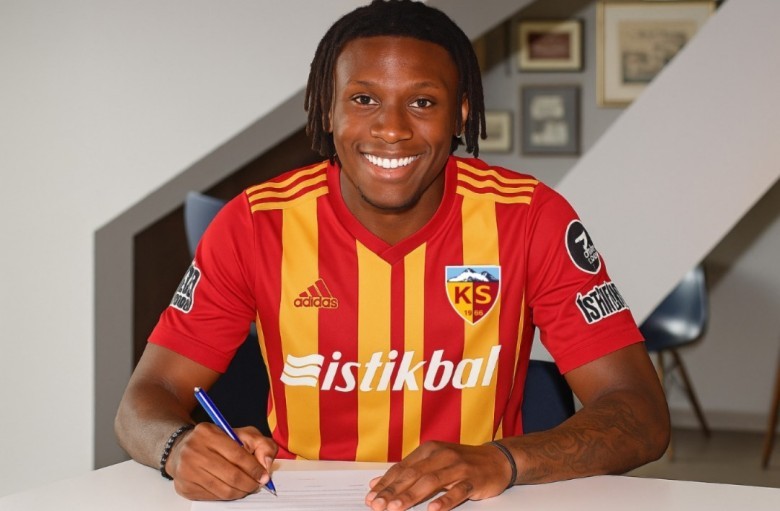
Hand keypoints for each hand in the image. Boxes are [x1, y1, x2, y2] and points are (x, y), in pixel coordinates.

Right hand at [166, 423, 277, 499]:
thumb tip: (266, 463)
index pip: (237, 455)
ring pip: (223, 490)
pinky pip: (213, 497)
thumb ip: (261, 444)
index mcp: (208, 433)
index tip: (264, 476)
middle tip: (257, 484)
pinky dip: (227, 495)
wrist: (184, 448)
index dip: (254, 468)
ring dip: (240, 492)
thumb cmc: (216, 441)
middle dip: (250, 483)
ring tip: (246, 487)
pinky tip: (231, 488)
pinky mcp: (185, 487)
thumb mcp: (241, 434)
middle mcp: (194, 451)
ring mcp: (186, 470)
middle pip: (231, 475)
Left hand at [365, 441, 511, 510]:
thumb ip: (408, 471)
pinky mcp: (474, 480)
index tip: (371, 496)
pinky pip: (458, 491)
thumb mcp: (433, 462)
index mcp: (429, 450)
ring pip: (431, 482)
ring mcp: (458, 467)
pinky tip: (432, 509)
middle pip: (413, 474)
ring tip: (396, 508)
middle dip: (393, 491)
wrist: (497, 459)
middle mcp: (442, 455)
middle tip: (378, 505)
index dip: (385, 482)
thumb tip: (377, 483)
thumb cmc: (461, 462)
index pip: (402, 468)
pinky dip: (444, 500)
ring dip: (411, 496)